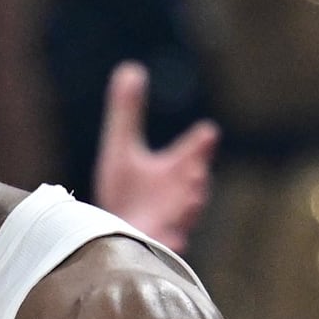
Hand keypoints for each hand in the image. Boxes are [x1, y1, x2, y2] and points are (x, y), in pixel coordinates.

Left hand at [93, 61, 219, 252]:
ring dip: (188, 210)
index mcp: (175, 174)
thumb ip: (127, 112)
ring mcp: (168, 227)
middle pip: (193, 189)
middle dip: (196, 178)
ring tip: (192, 200)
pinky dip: (170, 242)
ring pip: (183, 220)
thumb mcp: (122, 148)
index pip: (193, 155)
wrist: (111, 237)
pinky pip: (164, 247)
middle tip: (198, 169)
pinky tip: (173, 239)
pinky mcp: (154, 249)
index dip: (199, 146)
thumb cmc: (125, 194)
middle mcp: (177, 200)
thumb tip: (130, 69)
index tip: (207, 131)